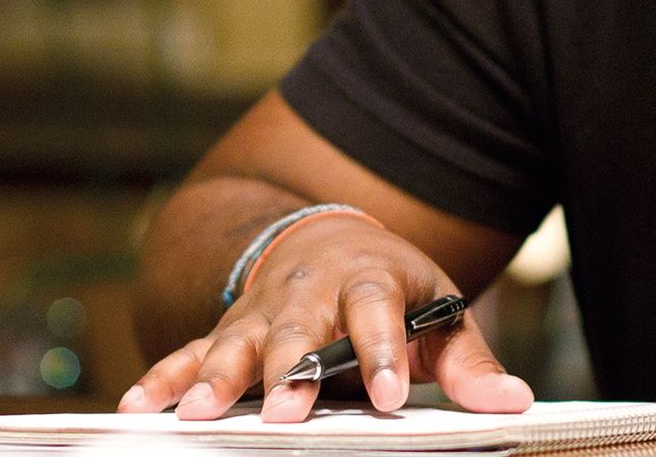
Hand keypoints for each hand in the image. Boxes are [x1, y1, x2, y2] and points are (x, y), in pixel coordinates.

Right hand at [117, 212, 532, 421]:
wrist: (328, 240)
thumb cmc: (393, 288)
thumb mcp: (439, 313)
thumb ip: (470, 363)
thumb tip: (516, 403)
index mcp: (370, 280)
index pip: (378, 313)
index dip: (381, 354)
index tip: (388, 398)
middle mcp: (309, 292)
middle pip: (298, 331)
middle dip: (289, 371)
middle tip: (285, 412)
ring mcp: (261, 310)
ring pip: (236, 342)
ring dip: (215, 377)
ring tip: (199, 415)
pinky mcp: (226, 328)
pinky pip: (188, 351)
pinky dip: (163, 376)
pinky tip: (139, 407)